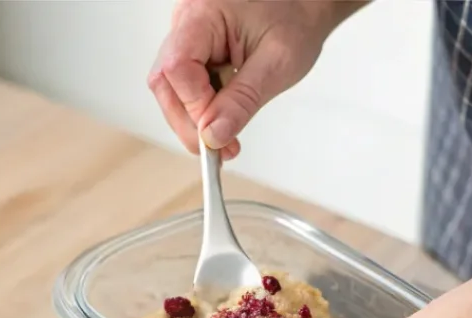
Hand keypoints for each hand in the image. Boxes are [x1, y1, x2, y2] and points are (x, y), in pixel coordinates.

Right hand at [148, 0, 363, 156]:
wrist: (307, 5)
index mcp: (204, 12)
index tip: (214, 132)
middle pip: (165, 82)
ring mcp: (185, 35)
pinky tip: (221, 117)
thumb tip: (212, 136)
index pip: (178, 67)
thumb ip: (242, 101)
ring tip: (224, 136)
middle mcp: (187, 20)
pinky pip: (182, 88)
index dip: (192, 105)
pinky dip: (201, 109)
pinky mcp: (191, 50)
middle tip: (217, 148)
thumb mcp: (278, 62)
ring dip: (194, 119)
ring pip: (171, 90)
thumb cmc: (297, 18)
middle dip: (189, 121)